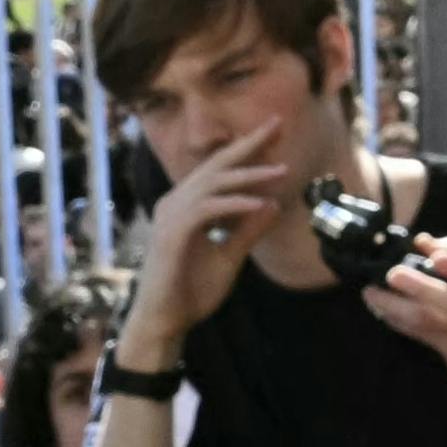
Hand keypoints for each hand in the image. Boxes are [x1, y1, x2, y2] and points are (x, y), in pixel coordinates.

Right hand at [122, 143, 283, 349]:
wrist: (165, 322)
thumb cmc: (190, 292)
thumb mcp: (230, 258)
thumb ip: (248, 231)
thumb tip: (273, 206)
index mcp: (187, 206)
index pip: (220, 171)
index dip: (247, 151)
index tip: (275, 134)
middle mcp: (176, 203)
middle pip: (216, 165)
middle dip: (249, 145)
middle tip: (278, 124)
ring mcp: (171, 216)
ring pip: (213, 184)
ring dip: (249, 176)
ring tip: (281, 172)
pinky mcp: (172, 234)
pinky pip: (206, 210)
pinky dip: (233, 205)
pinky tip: (257, 204)